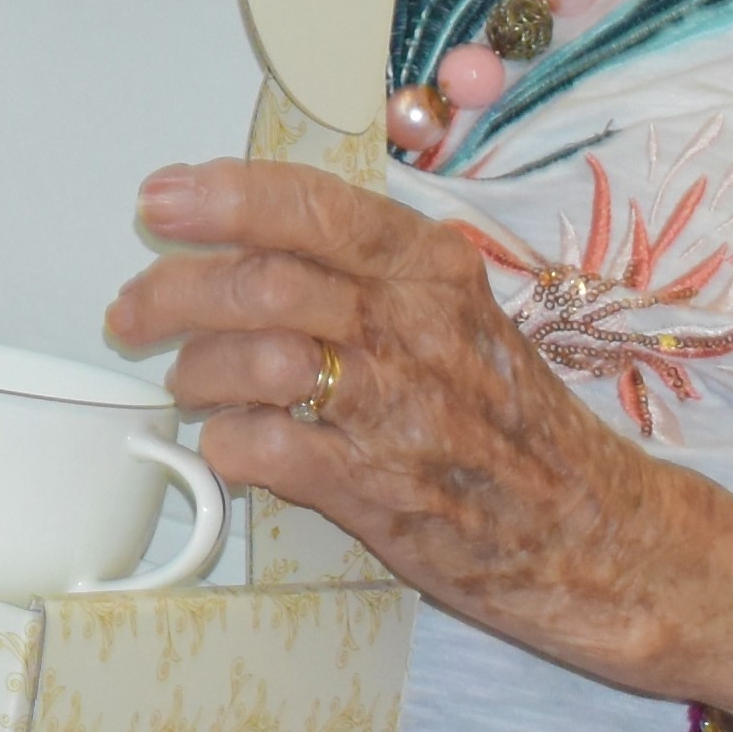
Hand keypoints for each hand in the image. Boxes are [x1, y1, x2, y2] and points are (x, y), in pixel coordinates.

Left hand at [107, 161, 732, 729]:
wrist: (600, 536)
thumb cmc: (523, 431)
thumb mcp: (464, 319)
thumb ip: (374, 279)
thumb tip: (261, 253)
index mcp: (434, 270)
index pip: (307, 204)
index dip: (219, 195)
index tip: (161, 198)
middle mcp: (414, 324)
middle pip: (260, 278)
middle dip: (172, 289)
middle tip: (132, 311)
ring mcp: (396, 405)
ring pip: (251, 355)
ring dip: (195, 370)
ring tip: (187, 388)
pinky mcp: (376, 486)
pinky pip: (264, 445)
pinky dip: (225, 443)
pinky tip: (228, 448)